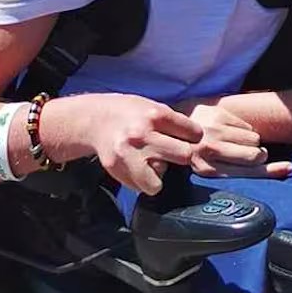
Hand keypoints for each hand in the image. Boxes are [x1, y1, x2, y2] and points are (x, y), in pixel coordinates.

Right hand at [61, 94, 203, 195]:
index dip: (193, 137)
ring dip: (160, 173)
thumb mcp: (152, 106)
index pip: (193, 132)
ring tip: (152, 162)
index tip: (188, 138)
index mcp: (156, 114)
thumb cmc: (129, 112)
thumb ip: (172, 122)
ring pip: (161, 178)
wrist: (94, 119)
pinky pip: (142, 186)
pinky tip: (138, 167)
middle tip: (172, 153)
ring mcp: (129, 153)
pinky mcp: (118, 168)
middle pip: (184, 156)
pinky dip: (143, 181)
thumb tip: (198, 139)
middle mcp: (143, 134)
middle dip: (181, 156)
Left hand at [177, 99, 291, 180]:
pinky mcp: (217, 115)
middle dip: (258, 155)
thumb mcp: (212, 169)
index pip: (249, 173)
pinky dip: (245, 130)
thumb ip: (243, 172)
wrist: (174, 126)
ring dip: (252, 142)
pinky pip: (247, 126)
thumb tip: (288, 169)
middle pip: (256, 155)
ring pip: (255, 139)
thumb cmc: (199, 153)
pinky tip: (230, 132)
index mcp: (208, 170)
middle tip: (250, 155)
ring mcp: (214, 131)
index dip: (272, 171)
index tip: (289, 168)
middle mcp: (210, 151)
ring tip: (237, 143)